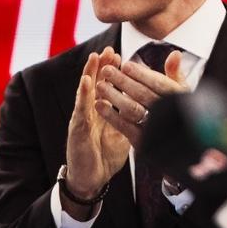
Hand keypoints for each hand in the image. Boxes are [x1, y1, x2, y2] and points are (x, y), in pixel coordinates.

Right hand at [63, 48, 130, 216]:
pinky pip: (81, 109)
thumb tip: (149, 104)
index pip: (107, 86)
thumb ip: (132, 115)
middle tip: (109, 48)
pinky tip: (86, 83)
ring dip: (90, 73)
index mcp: (102, 111)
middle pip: (96, 83)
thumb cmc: (106, 154)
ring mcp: (83, 119)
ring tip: (95, 57)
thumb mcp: (124, 131)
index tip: (120, 54)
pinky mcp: (77, 129)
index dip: (112, 71)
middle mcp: (91, 111)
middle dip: (102, 66)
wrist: (92, 178)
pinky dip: (83, 94)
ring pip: (86, 91)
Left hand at [93, 47, 188, 147]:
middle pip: (142, 94)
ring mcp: (154, 127)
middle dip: (123, 81)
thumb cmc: (178, 110)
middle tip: (106, 70)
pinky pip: (125, 127)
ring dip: (114, 96)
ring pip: (132, 109)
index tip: (125, 64)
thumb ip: (175, 73)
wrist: (177, 144)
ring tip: (100, 85)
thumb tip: (175, 53)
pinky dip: (111, 116)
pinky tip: (99, 105)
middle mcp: (167, 112)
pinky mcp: (142, 141)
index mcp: (177, 97)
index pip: (158, 83)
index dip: (141, 74)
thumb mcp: (180, 91)